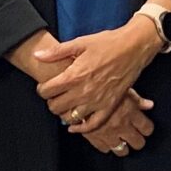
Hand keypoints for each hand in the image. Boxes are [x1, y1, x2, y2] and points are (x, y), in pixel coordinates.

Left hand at [34, 19, 161, 133]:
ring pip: (71, 118)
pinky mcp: (109, 106)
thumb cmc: (107, 43)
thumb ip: (57, 52)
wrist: (133, 48)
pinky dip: (82, 128)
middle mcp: (84, 91)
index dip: (42, 89)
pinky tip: (75, 126)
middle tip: (55, 95)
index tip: (45, 86)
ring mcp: (97, 101)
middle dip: (51, 101)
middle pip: (56, 107)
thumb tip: (37, 56)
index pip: (46, 91)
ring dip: (65, 113)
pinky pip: (92, 124)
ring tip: (66, 105)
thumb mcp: (80, 43)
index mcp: (74, 75)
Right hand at [78, 89, 153, 156]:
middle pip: (138, 143)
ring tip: (121, 141)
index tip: (144, 127)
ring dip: (123, 146)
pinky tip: (106, 139)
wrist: (77, 91)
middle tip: (134, 136)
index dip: (147, 129)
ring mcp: (108, 133)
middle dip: (137, 140)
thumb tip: (149, 105)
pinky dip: (106, 146)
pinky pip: (104, 148)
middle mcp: (121, 125)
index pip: (147, 128)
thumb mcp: (122, 88)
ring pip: (122, 150)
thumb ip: (137, 99)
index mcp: (131, 112)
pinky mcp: (95, 137)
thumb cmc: (99, 86)